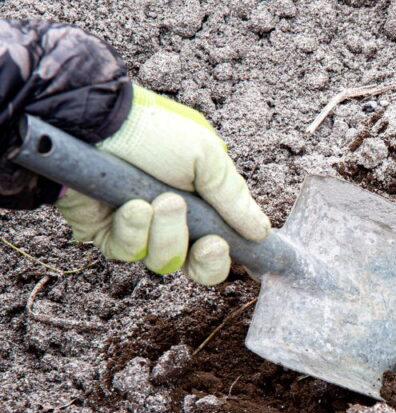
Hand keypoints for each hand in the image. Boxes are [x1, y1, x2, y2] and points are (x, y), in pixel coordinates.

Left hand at [56, 86, 269, 284]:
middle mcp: (171, 222)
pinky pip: (128, 251)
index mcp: (201, 204)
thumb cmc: (153, 130)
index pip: (221, 247)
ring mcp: (140, 230)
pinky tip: (131, 204)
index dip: (226, 256)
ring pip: (164, 261)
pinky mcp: (106, 234)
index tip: (234, 249)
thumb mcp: (208, 158)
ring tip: (161, 200)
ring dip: (168, 232)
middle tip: (209, 240)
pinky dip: (134, 228)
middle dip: (205, 257)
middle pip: (196, 267)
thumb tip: (261, 232)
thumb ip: (235, 199)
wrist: (95, 123)